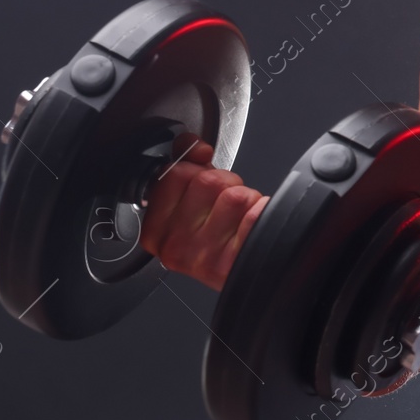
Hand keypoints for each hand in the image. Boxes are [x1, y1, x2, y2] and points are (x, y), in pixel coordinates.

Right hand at [138, 133, 268, 292]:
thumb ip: (183, 168)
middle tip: (225, 207)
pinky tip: (253, 226)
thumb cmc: (218, 242)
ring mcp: (204, 257)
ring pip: (235, 195)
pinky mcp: (235, 261)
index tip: (201, 186)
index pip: (174, 174)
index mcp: (156, 232)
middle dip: (225, 184)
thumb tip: (190, 144)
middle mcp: (176, 247)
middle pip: (207, 180)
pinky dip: (263, 211)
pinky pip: (256, 213)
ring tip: (240, 219)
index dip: (197, 170)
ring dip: (246, 199)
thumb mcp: (189, 205)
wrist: (248, 275)